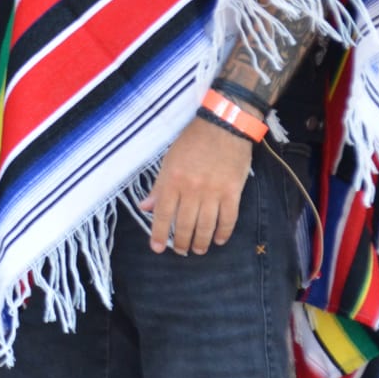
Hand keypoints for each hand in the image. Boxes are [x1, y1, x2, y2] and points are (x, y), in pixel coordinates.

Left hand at [140, 116, 252, 254]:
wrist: (223, 126)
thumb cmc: (192, 141)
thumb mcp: (169, 160)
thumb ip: (158, 186)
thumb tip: (145, 207)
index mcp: (173, 180)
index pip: (162, 214)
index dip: (158, 234)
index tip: (157, 248)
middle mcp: (192, 189)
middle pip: (184, 224)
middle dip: (181, 242)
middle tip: (181, 251)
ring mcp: (213, 192)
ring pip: (206, 226)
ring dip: (201, 242)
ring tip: (198, 250)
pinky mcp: (233, 192)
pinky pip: (228, 219)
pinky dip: (223, 233)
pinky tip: (219, 240)